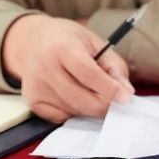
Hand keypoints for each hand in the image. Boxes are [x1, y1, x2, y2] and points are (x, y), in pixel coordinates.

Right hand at [1, 13, 132, 122]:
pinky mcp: (32, 100)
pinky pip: (60, 117)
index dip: (109, 88)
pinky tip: (72, 95)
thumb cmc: (67, 40)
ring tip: (89, 90)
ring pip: (73, 110)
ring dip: (88, 107)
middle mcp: (45, 67)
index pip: (88, 74)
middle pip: (81, 99)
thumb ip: (113, 67)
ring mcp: (36, 86)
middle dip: (103, 105)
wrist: (31, 40)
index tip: (124, 98)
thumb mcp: (94, 43)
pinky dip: (73, 112)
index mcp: (62, 47)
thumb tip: (126, 93)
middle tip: (114, 102)